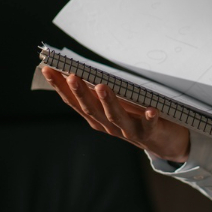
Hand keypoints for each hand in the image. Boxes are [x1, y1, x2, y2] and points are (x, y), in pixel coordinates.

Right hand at [40, 66, 190, 162]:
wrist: (163, 143)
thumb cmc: (136, 116)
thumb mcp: (115, 104)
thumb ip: (100, 92)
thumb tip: (83, 68)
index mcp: (97, 118)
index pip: (75, 102)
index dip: (60, 87)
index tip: (48, 69)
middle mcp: (109, 126)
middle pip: (92, 110)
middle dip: (81, 93)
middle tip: (72, 76)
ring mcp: (129, 131)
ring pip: (115, 117)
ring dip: (108, 102)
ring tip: (101, 86)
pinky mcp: (150, 133)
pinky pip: (150, 126)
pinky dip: (149, 118)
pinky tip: (151, 110)